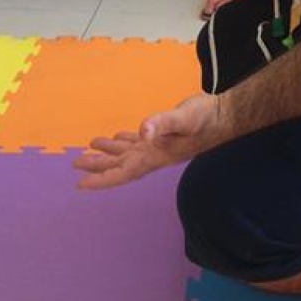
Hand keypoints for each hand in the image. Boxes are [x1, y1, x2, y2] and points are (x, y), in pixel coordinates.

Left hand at [73, 95, 217, 189]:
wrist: (225, 115)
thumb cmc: (205, 119)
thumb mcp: (183, 118)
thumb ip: (162, 124)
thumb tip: (142, 131)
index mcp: (155, 155)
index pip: (123, 172)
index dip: (102, 180)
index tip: (80, 185)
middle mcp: (154, 154)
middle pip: (120, 164)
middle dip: (98, 166)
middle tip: (75, 163)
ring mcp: (159, 145)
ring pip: (128, 152)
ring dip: (109, 153)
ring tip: (89, 148)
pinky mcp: (164, 133)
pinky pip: (139, 140)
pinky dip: (125, 140)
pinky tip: (119, 137)